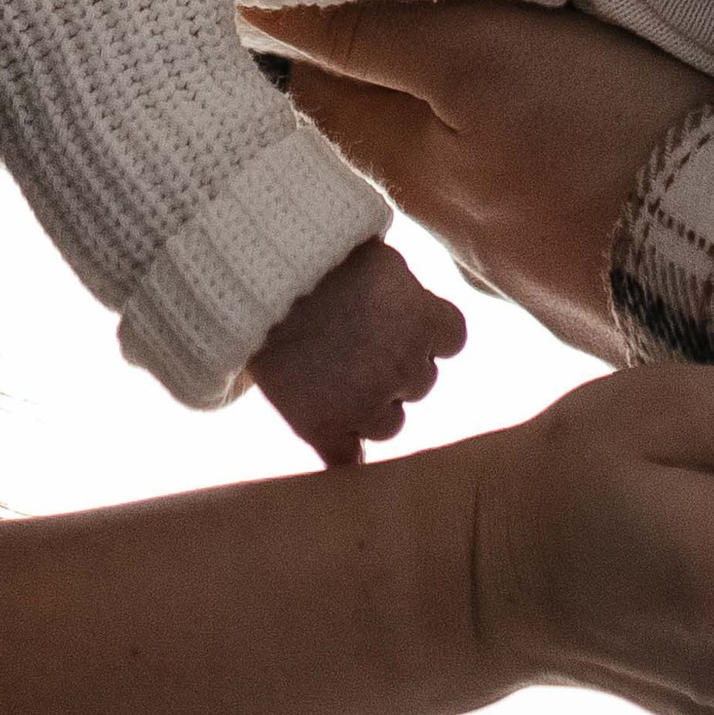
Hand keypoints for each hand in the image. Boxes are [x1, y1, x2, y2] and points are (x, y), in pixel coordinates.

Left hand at [247, 0, 713, 362]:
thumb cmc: (604, 134)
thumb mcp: (478, 56)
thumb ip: (375, 36)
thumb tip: (264, 13)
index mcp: (411, 176)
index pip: (318, 98)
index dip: (298, 40)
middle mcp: (453, 230)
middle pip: (387, 139)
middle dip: (372, 81)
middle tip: (366, 6)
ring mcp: (524, 262)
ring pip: (461, 173)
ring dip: (452, 126)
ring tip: (468, 68)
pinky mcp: (592, 271)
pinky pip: (531, 208)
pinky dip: (521, 167)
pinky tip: (551, 146)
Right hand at [249, 238, 468, 466]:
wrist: (261, 280)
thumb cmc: (319, 255)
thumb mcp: (379, 258)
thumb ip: (406, 289)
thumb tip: (413, 298)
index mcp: (424, 320)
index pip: (452, 338)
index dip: (426, 331)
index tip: (402, 321)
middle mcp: (404, 367)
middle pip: (419, 381)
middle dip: (395, 366)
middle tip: (357, 344)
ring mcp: (366, 404)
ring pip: (389, 424)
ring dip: (372, 408)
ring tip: (336, 380)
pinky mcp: (325, 429)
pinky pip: (346, 459)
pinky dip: (341, 449)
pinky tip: (333, 436)